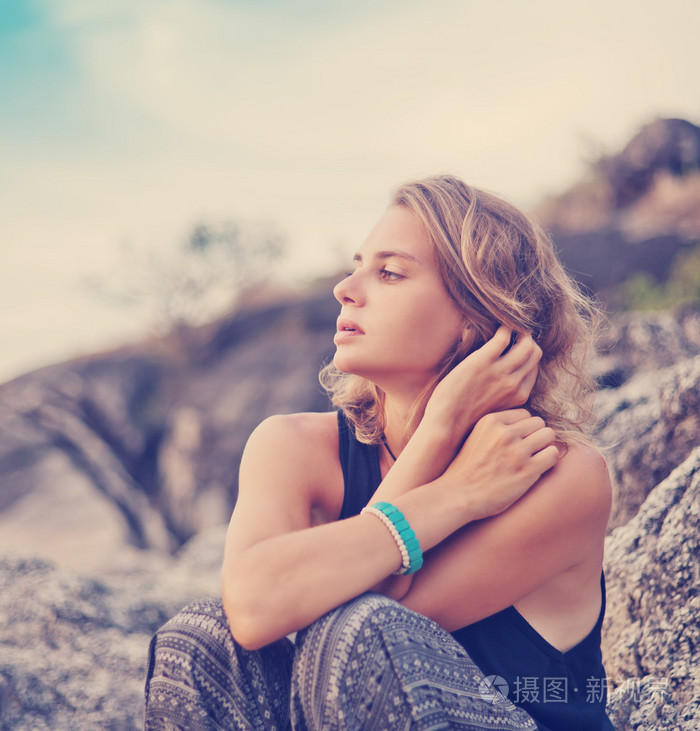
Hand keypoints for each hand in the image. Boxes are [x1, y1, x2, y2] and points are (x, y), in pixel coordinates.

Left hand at [425, 326, 540, 436]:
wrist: (447, 423)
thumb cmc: (464, 418)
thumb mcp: (493, 410)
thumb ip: (504, 396)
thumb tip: (506, 382)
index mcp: (519, 396)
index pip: (534, 368)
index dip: (527, 356)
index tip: (517, 348)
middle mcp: (514, 383)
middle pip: (534, 354)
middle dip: (527, 341)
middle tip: (516, 334)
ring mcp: (500, 372)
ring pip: (525, 344)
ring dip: (520, 332)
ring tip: (510, 328)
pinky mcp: (483, 361)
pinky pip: (503, 337)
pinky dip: (505, 328)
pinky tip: (499, 326)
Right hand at [440, 408, 558, 520]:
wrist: (458, 496)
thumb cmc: (467, 468)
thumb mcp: (476, 436)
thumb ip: (497, 427)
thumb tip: (525, 423)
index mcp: (490, 421)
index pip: (524, 414)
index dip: (523, 428)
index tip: (516, 441)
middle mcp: (504, 433)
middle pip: (539, 423)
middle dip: (535, 435)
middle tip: (527, 451)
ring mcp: (517, 452)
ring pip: (549, 435)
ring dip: (544, 446)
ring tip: (533, 458)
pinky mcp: (528, 471)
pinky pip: (553, 454)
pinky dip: (549, 460)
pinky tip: (537, 468)